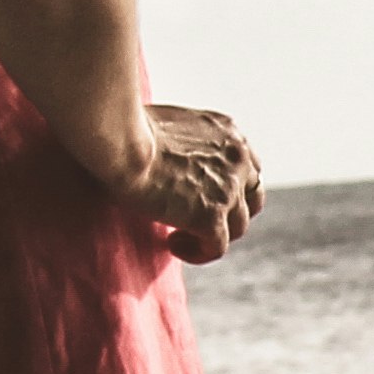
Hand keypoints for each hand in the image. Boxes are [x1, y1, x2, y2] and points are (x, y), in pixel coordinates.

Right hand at [114, 104, 264, 259]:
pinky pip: (216, 247)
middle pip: (251, 197)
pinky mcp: (211, 217)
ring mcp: (228, 190)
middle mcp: (237, 159)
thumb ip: (180, 138)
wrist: (122, 140)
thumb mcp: (166, 121)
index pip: (246, 165)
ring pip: (237, 226)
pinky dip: (198, 252)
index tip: (201, 193)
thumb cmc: (124, 126)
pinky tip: (172, 245)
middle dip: (229, 211)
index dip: (229, 185)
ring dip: (211, 234)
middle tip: (197, 218)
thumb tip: (164, 151)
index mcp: (227, 132)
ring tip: (178, 235)